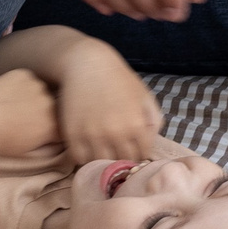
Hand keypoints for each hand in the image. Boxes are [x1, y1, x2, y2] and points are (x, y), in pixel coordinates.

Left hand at [0, 70, 61, 155]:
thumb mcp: (25, 151)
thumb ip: (46, 145)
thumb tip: (56, 139)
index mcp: (53, 126)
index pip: (64, 128)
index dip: (54, 131)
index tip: (43, 132)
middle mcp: (51, 104)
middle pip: (56, 108)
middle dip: (46, 113)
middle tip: (26, 119)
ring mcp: (38, 86)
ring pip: (43, 92)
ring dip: (35, 98)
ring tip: (14, 106)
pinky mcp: (25, 74)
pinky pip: (29, 81)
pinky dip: (22, 87)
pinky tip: (8, 94)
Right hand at [54, 48, 161, 165]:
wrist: (87, 63)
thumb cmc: (119, 79)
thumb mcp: (145, 96)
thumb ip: (154, 121)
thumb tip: (150, 145)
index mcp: (137, 126)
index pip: (141, 157)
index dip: (138, 155)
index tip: (132, 150)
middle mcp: (116, 134)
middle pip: (122, 164)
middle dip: (122, 159)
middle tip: (118, 153)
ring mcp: (92, 136)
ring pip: (101, 165)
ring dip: (103, 161)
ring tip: (104, 151)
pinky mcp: (73, 135)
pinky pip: (80, 160)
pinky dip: (85, 158)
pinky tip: (89, 148)